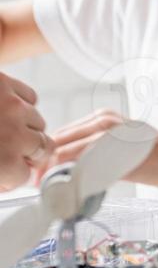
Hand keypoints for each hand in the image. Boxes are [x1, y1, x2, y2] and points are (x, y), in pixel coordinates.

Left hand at [0, 73, 48, 190]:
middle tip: (4, 151)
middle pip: (42, 147)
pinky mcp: (6, 83)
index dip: (11, 176)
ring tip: (1, 128)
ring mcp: (11, 105)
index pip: (25, 175)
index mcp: (3, 162)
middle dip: (25, 152)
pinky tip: (4, 109)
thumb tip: (6, 184)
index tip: (4, 173)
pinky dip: (21, 104)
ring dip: (23, 127)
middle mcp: (13, 134)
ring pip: (37, 121)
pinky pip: (30, 96)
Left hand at [46, 109, 157, 188]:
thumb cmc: (157, 157)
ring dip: (51, 171)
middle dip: (43, 163)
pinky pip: (76, 162)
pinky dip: (65, 175)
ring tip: (49, 187)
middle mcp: (102, 119)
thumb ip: (97, 151)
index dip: (47, 155)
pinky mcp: (110, 148)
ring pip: (62, 150)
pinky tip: (67, 187)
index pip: (63, 134)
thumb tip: (73, 168)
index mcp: (104, 117)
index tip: (41, 173)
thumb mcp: (123, 147)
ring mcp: (105, 132)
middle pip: (57, 141)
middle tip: (38, 183)